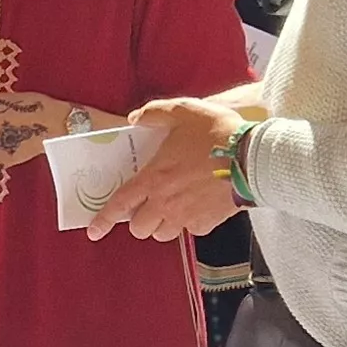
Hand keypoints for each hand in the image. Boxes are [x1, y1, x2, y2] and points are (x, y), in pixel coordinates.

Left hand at [92, 98, 247, 241]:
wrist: (253, 157)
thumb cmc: (217, 133)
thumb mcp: (183, 111)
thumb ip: (155, 113)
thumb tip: (135, 118)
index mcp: (153, 179)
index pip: (120, 205)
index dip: (104, 220)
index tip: (93, 231)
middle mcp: (165, 203)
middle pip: (140, 228)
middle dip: (139, 220)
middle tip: (148, 206)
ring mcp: (186, 217)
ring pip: (163, 234)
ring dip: (162, 225)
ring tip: (172, 209)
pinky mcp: (207, 224)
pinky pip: (190, 231)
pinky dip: (190, 223)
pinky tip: (197, 207)